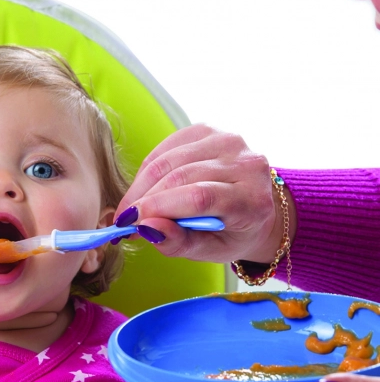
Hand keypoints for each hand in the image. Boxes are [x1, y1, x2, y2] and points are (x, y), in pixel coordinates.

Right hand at [115, 124, 294, 262]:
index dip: (159, 207)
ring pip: (169, 159)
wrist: (255, 206)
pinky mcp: (209, 130)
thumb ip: (179, 243)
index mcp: (252, 200)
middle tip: (124, 219)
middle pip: (181, 176)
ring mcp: (228, 141)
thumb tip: (146, 228)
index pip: (200, 197)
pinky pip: (167, 147)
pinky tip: (145, 187)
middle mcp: (246, 164)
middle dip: (144, 199)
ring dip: (141, 185)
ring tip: (131, 206)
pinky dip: (148, 169)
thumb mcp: (210, 251)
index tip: (130, 223)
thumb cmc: (232, 233)